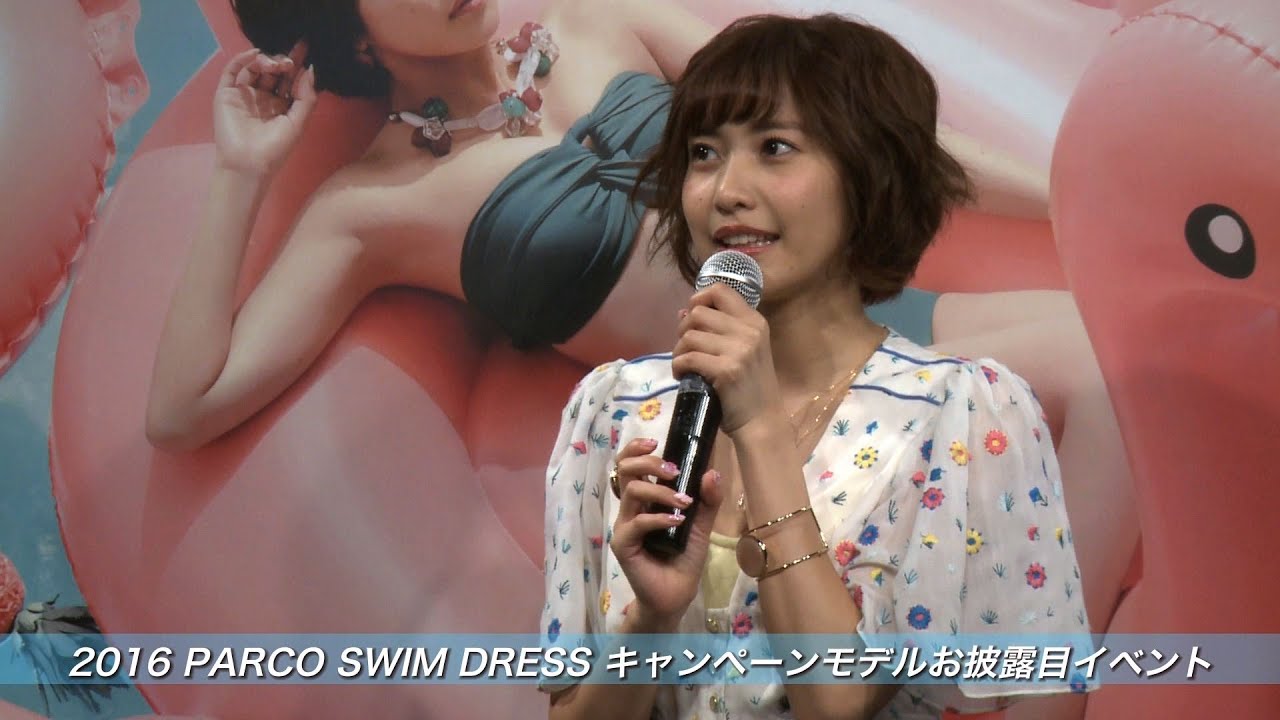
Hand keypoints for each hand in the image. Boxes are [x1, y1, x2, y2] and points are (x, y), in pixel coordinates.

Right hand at [213, 45, 316, 176]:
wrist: (248, 164)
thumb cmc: (275, 148)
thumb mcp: (298, 122)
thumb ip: (306, 97)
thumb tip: (310, 69)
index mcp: (281, 105)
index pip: (289, 79)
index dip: (296, 65)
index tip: (304, 49)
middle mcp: (262, 97)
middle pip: (272, 71)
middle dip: (282, 62)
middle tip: (289, 61)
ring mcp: (244, 94)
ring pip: (253, 68)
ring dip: (265, 61)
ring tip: (275, 65)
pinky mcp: (226, 94)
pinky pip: (232, 71)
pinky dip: (242, 59)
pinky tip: (255, 54)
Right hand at [609, 438, 724, 627]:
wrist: (676, 594)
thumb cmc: (684, 558)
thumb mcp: (701, 525)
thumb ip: (707, 500)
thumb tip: (711, 472)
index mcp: (644, 499)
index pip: (629, 465)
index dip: (636, 448)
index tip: (656, 442)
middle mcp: (630, 508)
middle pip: (624, 470)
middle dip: (648, 463)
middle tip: (673, 471)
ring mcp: (624, 526)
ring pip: (631, 493)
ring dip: (660, 492)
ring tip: (684, 502)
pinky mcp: (623, 544)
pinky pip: (636, 523)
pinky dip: (658, 518)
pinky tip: (677, 521)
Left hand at [672, 283, 782, 434]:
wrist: (762, 422)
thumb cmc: (750, 387)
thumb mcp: (745, 350)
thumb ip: (721, 329)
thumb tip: (684, 312)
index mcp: (755, 322)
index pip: (720, 290)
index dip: (699, 298)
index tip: (691, 315)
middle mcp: (749, 331)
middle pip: (698, 312)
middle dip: (683, 329)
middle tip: (686, 349)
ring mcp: (739, 350)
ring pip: (689, 335)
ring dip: (678, 351)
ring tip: (684, 366)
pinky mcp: (726, 370)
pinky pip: (687, 358)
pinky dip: (678, 367)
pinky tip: (683, 376)